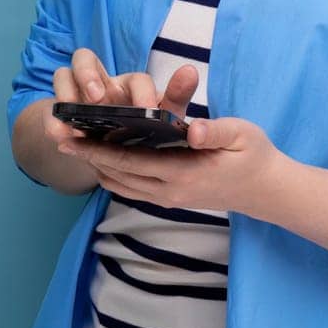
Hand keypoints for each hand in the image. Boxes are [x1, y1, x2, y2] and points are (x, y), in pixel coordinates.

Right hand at [41, 47, 199, 150]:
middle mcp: (102, 83)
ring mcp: (77, 95)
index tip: (146, 109)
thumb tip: (191, 70)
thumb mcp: (163, 119)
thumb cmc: (145, 130)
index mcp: (131, 85)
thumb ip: (176, 96)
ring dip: (66, 93)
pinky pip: (51, 108)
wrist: (115, 151)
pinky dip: (52, 122)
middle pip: (85, 58)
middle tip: (97, 98)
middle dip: (88, 74)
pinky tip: (60, 137)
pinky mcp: (61, 112)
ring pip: (63, 74)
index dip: (140, 91)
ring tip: (71, 122)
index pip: (135, 78)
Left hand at [60, 114, 284, 217]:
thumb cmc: (255, 156)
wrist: (267, 191)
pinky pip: (134, 189)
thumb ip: (215, 131)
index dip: (100, 149)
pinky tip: (103, 160)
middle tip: (60, 139)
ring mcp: (170, 198)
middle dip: (88, 157)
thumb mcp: (242, 135)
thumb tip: (189, 128)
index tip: (74, 137)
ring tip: (74, 148)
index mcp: (183, 173)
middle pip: (119, 175)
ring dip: (97, 167)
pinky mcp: (172, 199)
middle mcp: (170, 191)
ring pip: (123, 185)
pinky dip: (114, 175)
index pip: (132, 161)